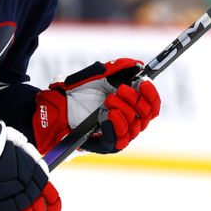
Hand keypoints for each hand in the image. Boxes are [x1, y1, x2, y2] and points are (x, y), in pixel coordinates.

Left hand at [33, 58, 160, 153]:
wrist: (58, 106)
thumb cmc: (79, 93)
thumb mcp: (99, 75)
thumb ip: (118, 68)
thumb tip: (137, 65)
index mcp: (131, 105)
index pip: (152, 105)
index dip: (151, 94)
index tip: (143, 82)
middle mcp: (129, 121)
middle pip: (146, 115)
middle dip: (135, 100)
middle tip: (120, 90)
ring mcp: (119, 134)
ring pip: (134, 127)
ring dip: (123, 110)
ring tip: (107, 101)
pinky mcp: (107, 146)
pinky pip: (118, 139)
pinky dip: (115, 125)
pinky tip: (107, 115)